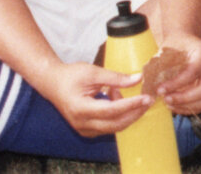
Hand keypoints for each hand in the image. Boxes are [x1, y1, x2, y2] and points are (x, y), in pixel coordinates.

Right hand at [36, 60, 150, 136]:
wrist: (52, 83)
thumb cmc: (71, 75)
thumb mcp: (93, 72)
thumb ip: (116, 77)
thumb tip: (138, 78)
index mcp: (81, 109)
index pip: (111, 110)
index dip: (131, 105)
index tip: (146, 98)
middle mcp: (82, 123)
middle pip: (115, 124)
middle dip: (134, 113)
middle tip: (148, 100)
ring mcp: (83, 129)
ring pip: (113, 127)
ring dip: (126, 114)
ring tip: (126, 93)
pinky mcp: (87, 129)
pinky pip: (108, 127)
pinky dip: (117, 115)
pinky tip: (117, 98)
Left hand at [141, 32, 200, 115]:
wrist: (186, 40)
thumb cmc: (175, 44)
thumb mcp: (167, 49)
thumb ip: (160, 66)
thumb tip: (148, 86)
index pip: (193, 72)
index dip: (176, 84)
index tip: (160, 90)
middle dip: (183, 98)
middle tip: (165, 99)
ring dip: (186, 106)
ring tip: (168, 104)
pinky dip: (189, 108)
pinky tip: (174, 105)